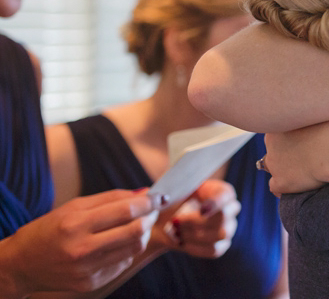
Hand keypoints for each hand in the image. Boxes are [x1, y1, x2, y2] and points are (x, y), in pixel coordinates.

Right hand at [0, 189, 159, 294]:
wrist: (22, 264)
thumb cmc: (49, 229)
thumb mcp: (74, 206)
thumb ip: (111, 198)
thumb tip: (144, 192)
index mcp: (76, 224)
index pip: (126, 210)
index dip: (148, 202)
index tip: (159, 196)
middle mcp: (81, 249)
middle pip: (135, 231)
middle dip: (150, 217)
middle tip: (152, 209)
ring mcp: (86, 269)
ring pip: (134, 248)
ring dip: (142, 233)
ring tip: (137, 224)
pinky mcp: (90, 283)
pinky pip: (122, 263)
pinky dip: (127, 250)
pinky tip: (118, 243)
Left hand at [152, 180, 239, 258]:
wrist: (166, 219)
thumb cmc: (175, 200)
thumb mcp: (177, 190)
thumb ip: (177, 189)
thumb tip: (166, 198)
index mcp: (223, 191)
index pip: (226, 196)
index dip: (215, 203)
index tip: (200, 209)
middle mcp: (231, 209)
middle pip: (223, 216)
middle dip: (196, 221)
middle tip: (175, 221)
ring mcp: (229, 228)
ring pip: (219, 234)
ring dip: (193, 234)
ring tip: (176, 231)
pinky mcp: (221, 245)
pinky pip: (213, 250)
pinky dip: (195, 247)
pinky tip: (182, 241)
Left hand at [261, 118, 328, 195]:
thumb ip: (320, 109)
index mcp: (282, 118)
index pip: (280, 125)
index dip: (293, 132)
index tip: (307, 134)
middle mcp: (272, 140)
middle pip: (274, 144)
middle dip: (286, 147)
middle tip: (307, 150)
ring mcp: (275, 161)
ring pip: (271, 165)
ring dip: (284, 166)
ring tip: (303, 168)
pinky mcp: (282, 181)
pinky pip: (275, 187)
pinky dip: (285, 186)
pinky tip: (299, 184)